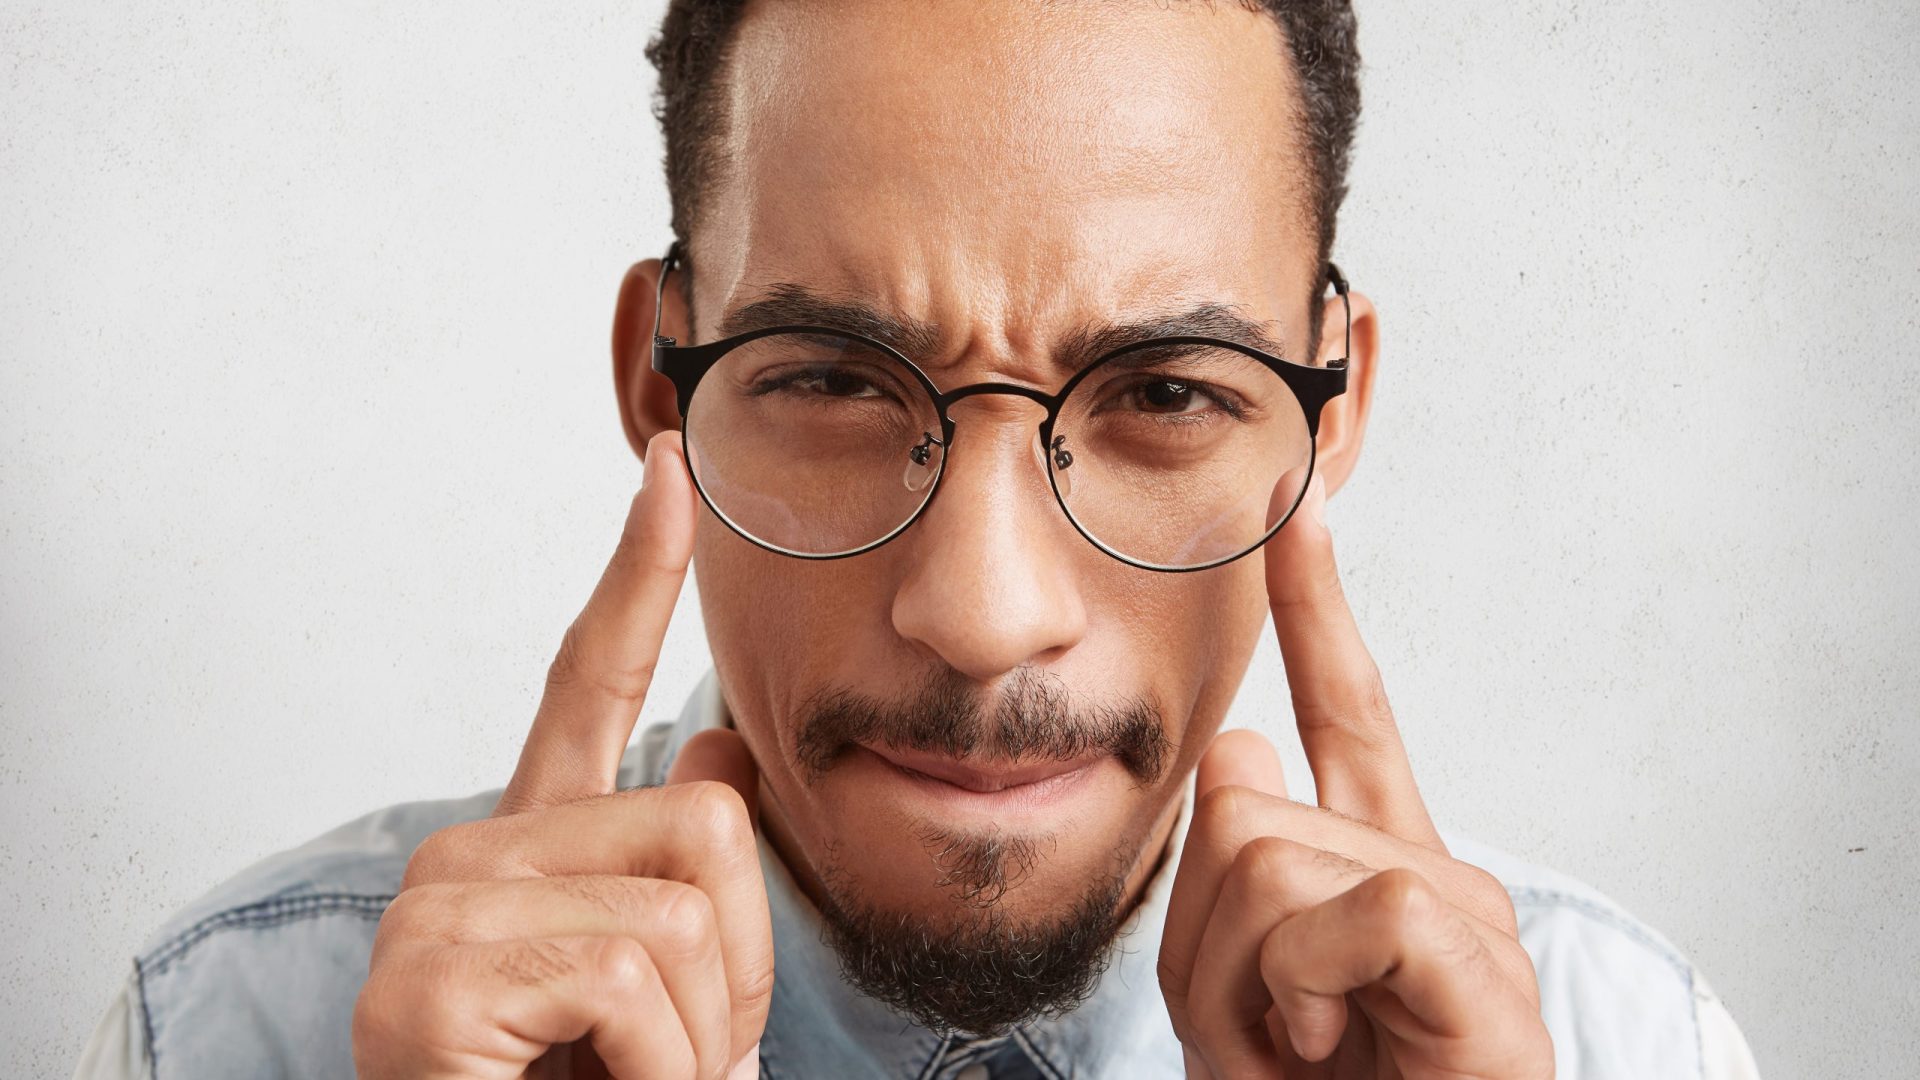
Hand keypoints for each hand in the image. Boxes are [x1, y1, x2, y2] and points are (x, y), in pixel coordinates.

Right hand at [352, 432, 773, 1079]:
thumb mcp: (659, 996)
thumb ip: (679, 879)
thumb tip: (708, 752)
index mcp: (532, 849)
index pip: (584, 684)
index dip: (636, 576)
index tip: (672, 472)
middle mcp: (471, 853)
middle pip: (705, 814)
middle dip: (743, 960)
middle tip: (675, 1056)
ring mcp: (441, 908)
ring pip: (688, 900)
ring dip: (705, 1032)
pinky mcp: (431, 976)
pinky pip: (635, 978)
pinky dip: (661, 1070)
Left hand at [1158, 472, 1553, 1078]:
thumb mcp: (1239, 997)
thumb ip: (1229, 878)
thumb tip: (1242, 755)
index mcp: (1376, 866)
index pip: (1345, 712)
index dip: (1317, 610)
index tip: (1298, 506)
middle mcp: (1430, 867)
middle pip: (1237, 802)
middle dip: (1207, 935)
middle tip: (1273, 1032)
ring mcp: (1461, 912)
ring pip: (1264, 856)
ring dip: (1244, 982)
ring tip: (1309, 1053)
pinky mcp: (1474, 960)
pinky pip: (1343, 910)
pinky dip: (1303, 993)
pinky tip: (1342, 1045)